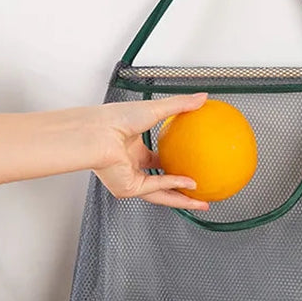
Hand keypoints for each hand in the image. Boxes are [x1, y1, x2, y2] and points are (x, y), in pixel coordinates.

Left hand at [88, 93, 209, 210]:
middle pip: (162, 183)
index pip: (158, 161)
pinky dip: (173, 186)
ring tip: (201, 203)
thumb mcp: (155, 109)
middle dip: (182, 191)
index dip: (177, 166)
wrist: (99, 131)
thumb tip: (202, 97)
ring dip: (182, 199)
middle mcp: (131, 166)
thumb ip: (180, 105)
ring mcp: (130, 178)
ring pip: (161, 193)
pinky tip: (188, 184)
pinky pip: (156, 188)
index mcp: (134, 150)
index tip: (193, 168)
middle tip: (200, 193)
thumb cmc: (115, 119)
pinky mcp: (129, 188)